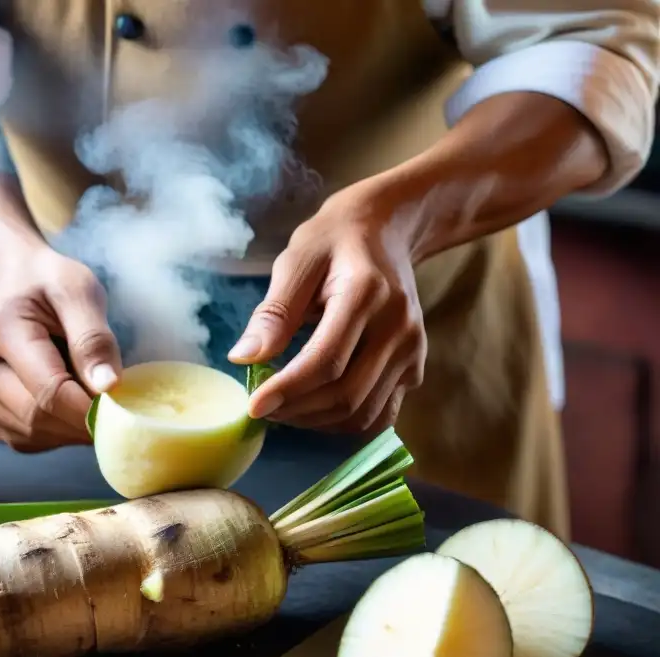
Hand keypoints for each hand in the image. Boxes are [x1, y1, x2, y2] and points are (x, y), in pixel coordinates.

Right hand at [0, 247, 121, 452]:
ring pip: (32, 434)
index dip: (89, 408)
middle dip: (82, 421)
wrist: (8, 282)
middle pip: (37, 417)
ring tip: (90, 399)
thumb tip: (107, 387)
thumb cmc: (46, 282)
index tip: (123, 406)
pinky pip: (25, 439)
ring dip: (71, 429)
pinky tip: (69, 406)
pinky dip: (56, 432)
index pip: (48, 389)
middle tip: (117, 408)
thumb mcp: (77, 289)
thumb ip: (93, 337)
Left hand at [228, 186, 426, 433]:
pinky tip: (315, 408)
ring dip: (317, 421)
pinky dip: (343, 423)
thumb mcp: (296, 261)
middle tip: (262, 407)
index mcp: (366, 294)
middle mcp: (398, 327)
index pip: (326, 361)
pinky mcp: (415, 368)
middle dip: (297, 410)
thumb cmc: (333, 242)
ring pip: (362, 413)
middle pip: (345, 395)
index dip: (287, 391)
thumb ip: (274, 312)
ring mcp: (413, 351)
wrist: (386, 230)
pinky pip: (379, 414)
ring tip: (284, 408)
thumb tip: (244, 358)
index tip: (252, 406)